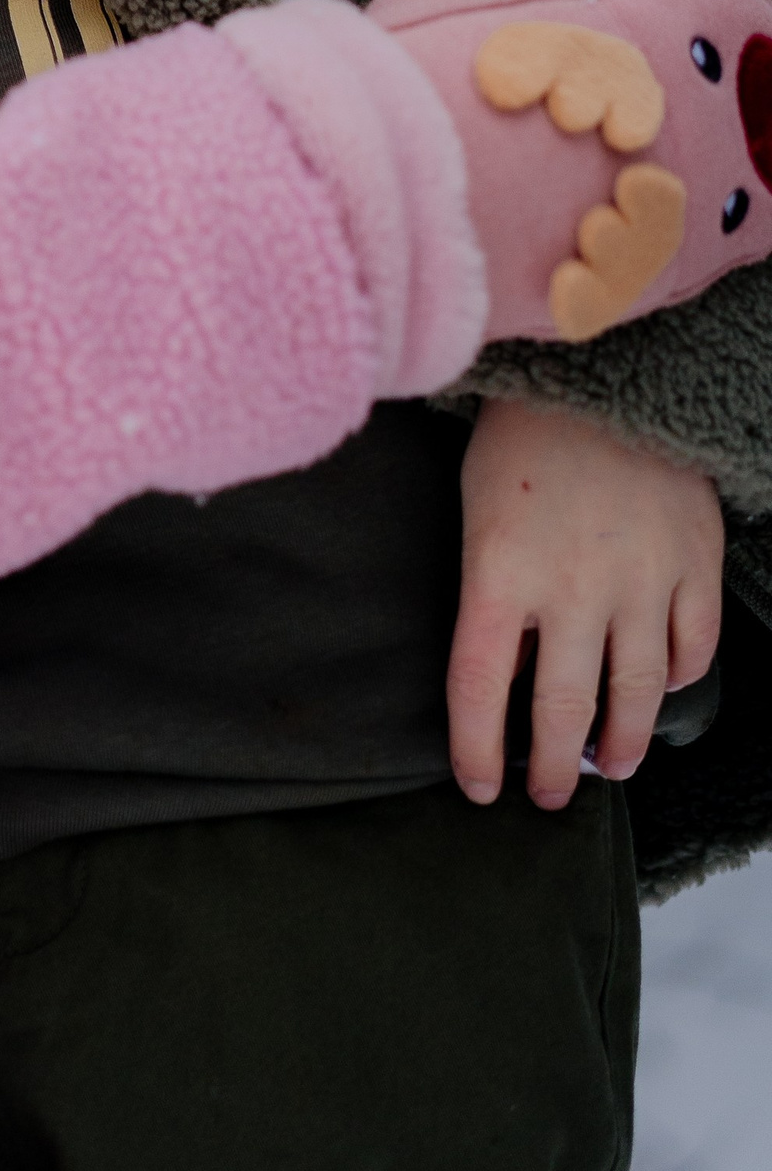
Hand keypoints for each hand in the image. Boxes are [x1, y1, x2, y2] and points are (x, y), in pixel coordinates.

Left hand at [448, 395, 721, 808]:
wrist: (596, 373)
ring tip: (612, 766)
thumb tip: (504, 672)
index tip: (480, 788)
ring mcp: (641, 581)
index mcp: (498, 571)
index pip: (479, 687)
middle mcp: (572, 589)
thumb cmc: (519, 437)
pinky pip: (693, 649)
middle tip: (552, 797)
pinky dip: (678, 682)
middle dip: (555, 768)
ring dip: (623, 743)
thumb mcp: (476, 509)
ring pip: (636, 695)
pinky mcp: (694, 565)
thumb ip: (490, 590)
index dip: (476, 748)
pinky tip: (661, 692)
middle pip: (561, 710)